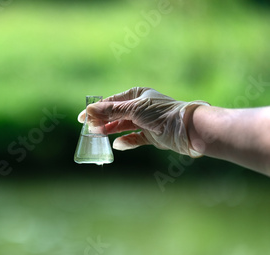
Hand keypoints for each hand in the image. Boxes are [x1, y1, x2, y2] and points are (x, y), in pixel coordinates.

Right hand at [78, 87, 209, 156]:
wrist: (187, 129)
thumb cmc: (162, 113)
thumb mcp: (133, 109)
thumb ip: (111, 111)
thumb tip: (89, 110)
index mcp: (136, 95)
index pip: (111, 102)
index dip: (96, 109)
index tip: (82, 118)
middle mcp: (140, 107)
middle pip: (115, 114)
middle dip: (102, 121)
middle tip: (89, 129)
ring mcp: (146, 122)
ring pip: (123, 127)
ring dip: (111, 131)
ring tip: (98, 136)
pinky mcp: (151, 136)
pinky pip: (134, 139)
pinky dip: (126, 141)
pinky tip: (118, 145)